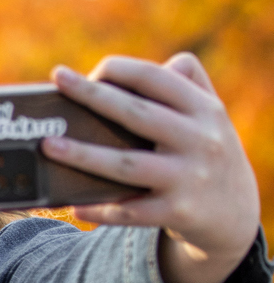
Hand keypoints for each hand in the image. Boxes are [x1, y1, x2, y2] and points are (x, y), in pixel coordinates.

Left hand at [42, 54, 260, 282]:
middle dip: (93, 96)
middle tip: (58, 81)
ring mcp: (189, 178)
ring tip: (48, 146)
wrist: (234, 213)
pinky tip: (75, 206)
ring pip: (127, 165)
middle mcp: (200, 140)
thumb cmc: (206, 151)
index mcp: (204, 109)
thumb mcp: (210, 114)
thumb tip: (131, 71)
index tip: (82, 71)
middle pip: (137, 113)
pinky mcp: (177, 212)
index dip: (118, 69)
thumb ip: (184, 83)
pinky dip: (101, 209)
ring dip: (84, 155)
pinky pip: (130, 211)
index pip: (157, 78)